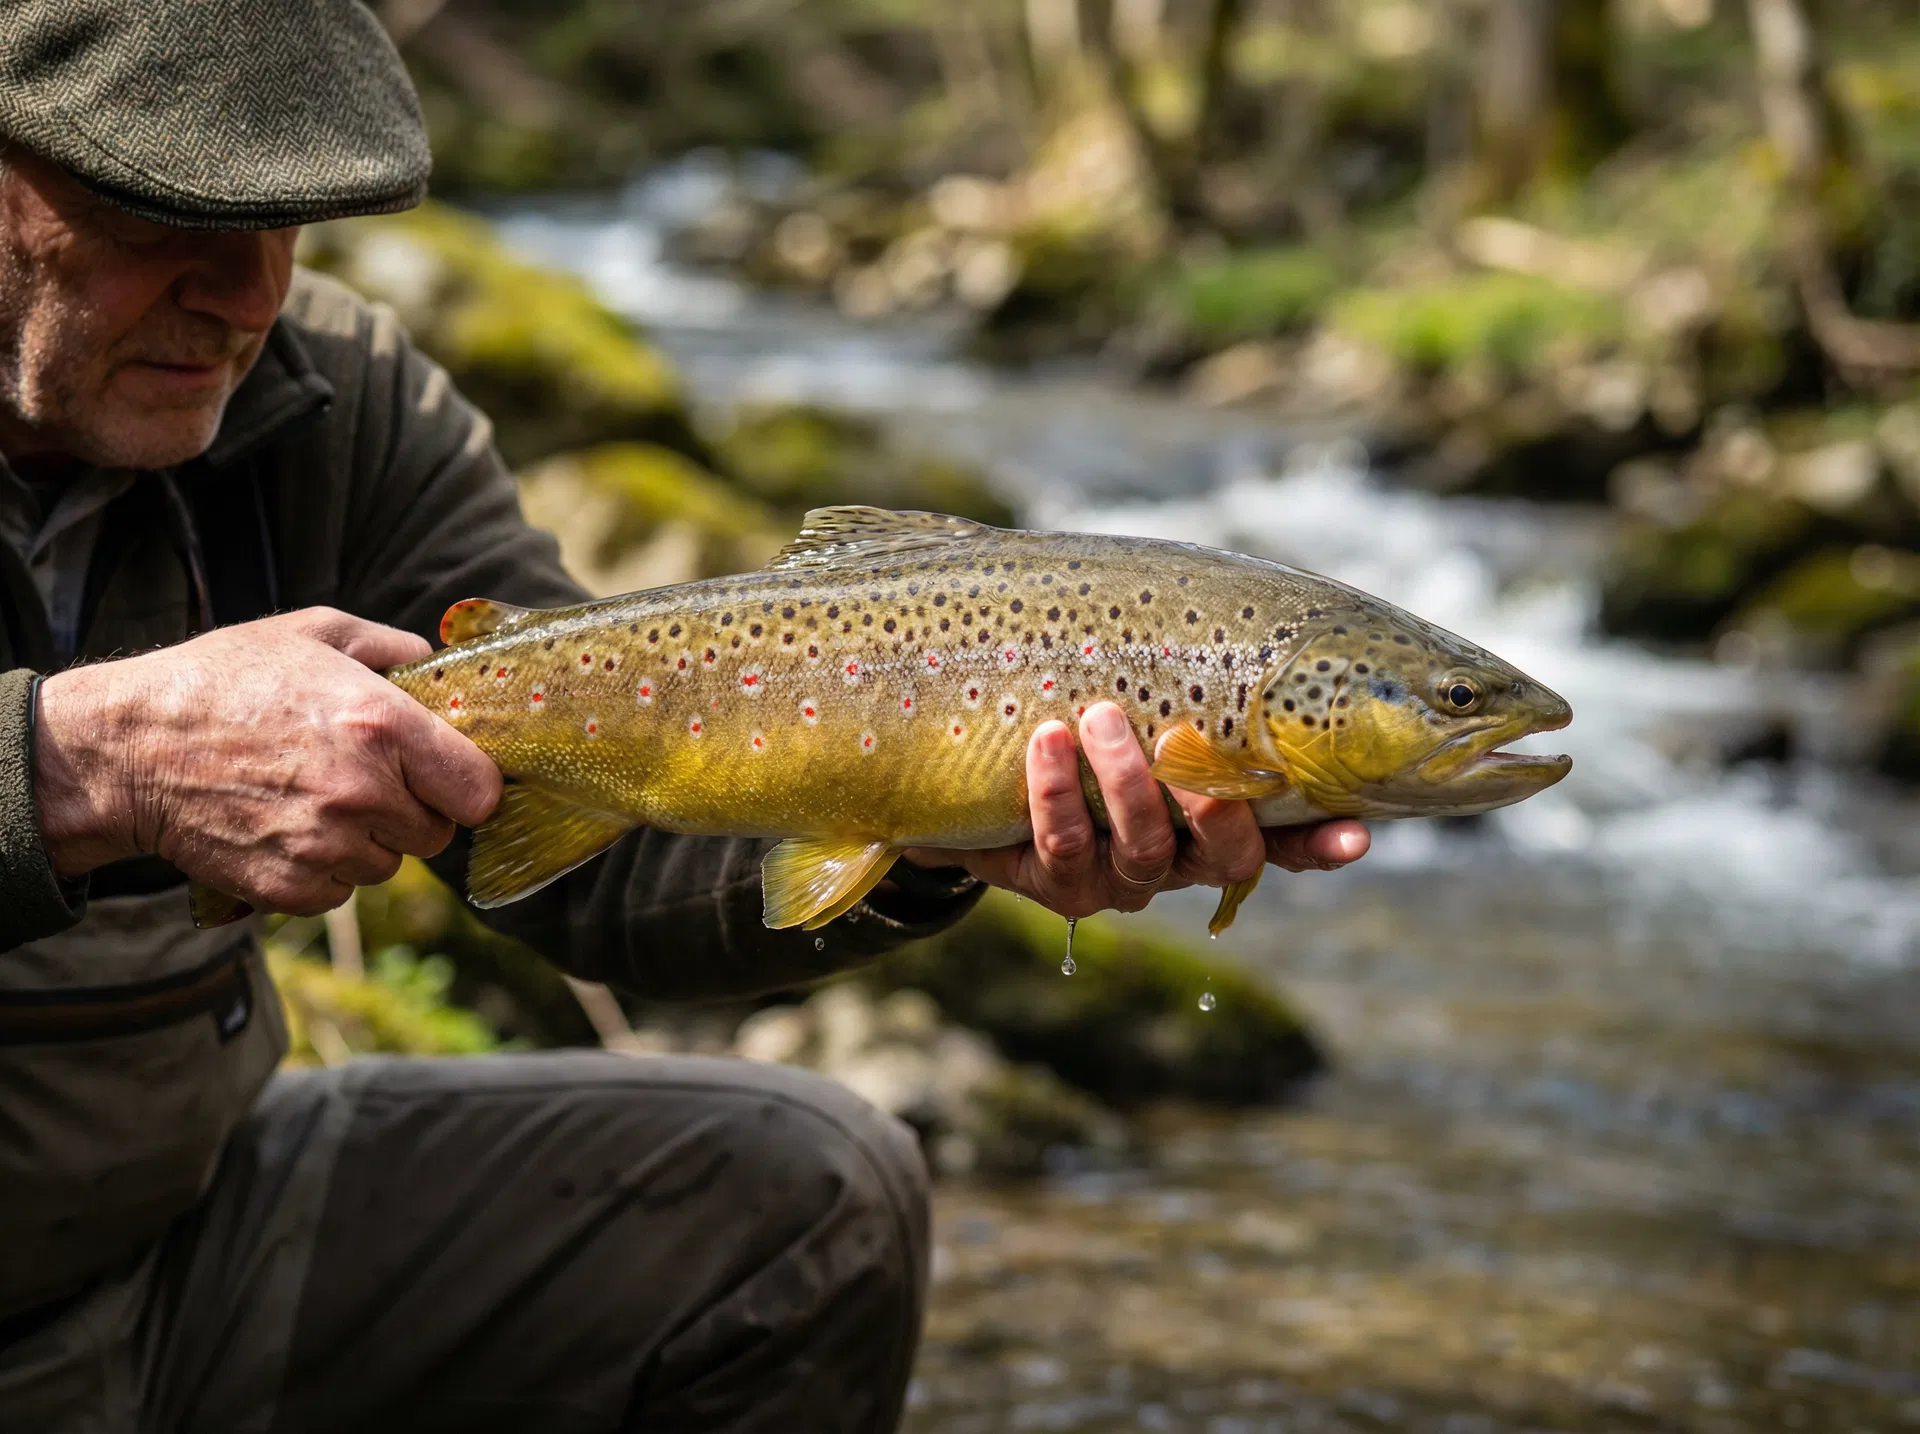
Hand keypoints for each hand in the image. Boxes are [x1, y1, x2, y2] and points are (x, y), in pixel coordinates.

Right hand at [33, 607, 501, 914]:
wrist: (130, 749)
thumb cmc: (223, 680)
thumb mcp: (313, 633)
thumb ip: (391, 647)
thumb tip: (438, 665)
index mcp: (384, 726)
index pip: (480, 791)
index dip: (468, 785)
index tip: (447, 776)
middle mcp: (363, 792)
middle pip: (439, 832)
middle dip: (414, 810)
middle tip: (367, 780)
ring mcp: (326, 846)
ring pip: (389, 865)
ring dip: (367, 842)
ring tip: (314, 799)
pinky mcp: (291, 887)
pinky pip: (341, 892)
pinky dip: (325, 870)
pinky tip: (287, 828)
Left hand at [902, 701, 1368, 919]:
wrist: (977, 769)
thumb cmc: (1078, 710)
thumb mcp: (1135, 690)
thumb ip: (1187, 667)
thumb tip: (1242, 598)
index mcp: (1215, 816)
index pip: (1286, 838)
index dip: (1322, 843)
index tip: (1357, 833)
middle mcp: (1180, 857)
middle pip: (1227, 857)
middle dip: (1212, 804)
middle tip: (1179, 738)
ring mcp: (1119, 877)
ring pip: (1145, 851)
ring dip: (1126, 783)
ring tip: (1098, 716)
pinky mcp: (1056, 881)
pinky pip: (1065, 845)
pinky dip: (1056, 792)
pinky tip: (1045, 741)